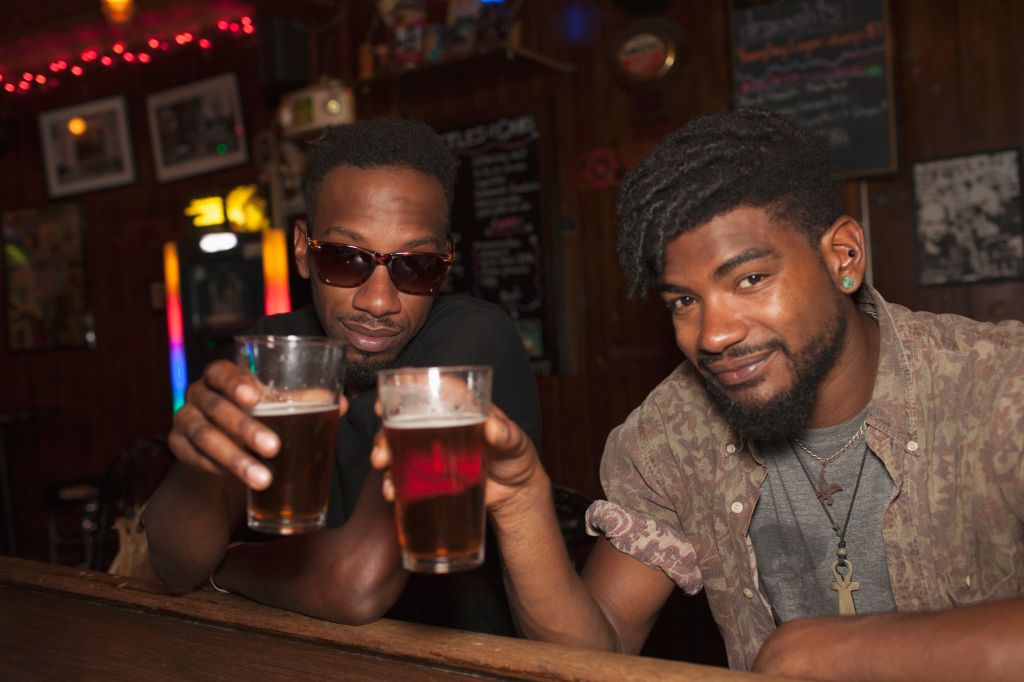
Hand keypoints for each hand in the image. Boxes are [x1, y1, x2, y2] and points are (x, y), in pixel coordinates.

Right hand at [168, 359, 346, 489]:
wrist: (216, 450)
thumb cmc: (254, 418)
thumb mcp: (274, 408)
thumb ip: (301, 402)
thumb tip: (341, 403)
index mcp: (220, 377)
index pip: (220, 371)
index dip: (234, 381)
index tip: (255, 396)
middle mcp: (198, 394)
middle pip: (215, 406)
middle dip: (245, 428)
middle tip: (274, 448)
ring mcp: (184, 419)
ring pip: (203, 436)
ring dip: (234, 458)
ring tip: (264, 479)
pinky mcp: (177, 447)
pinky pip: (191, 458)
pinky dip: (214, 469)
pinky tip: (236, 481)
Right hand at [370, 404, 545, 511]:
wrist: (516, 493)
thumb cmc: (517, 457)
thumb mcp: (517, 444)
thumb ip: (508, 435)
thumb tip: (494, 428)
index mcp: (461, 406)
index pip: (431, 387)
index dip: (406, 386)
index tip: (389, 396)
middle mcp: (441, 424)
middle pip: (405, 418)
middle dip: (385, 429)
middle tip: (380, 445)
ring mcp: (432, 450)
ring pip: (398, 445)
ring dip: (383, 452)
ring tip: (381, 465)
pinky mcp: (430, 475)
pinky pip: (405, 475)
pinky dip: (393, 482)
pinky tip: (392, 491)